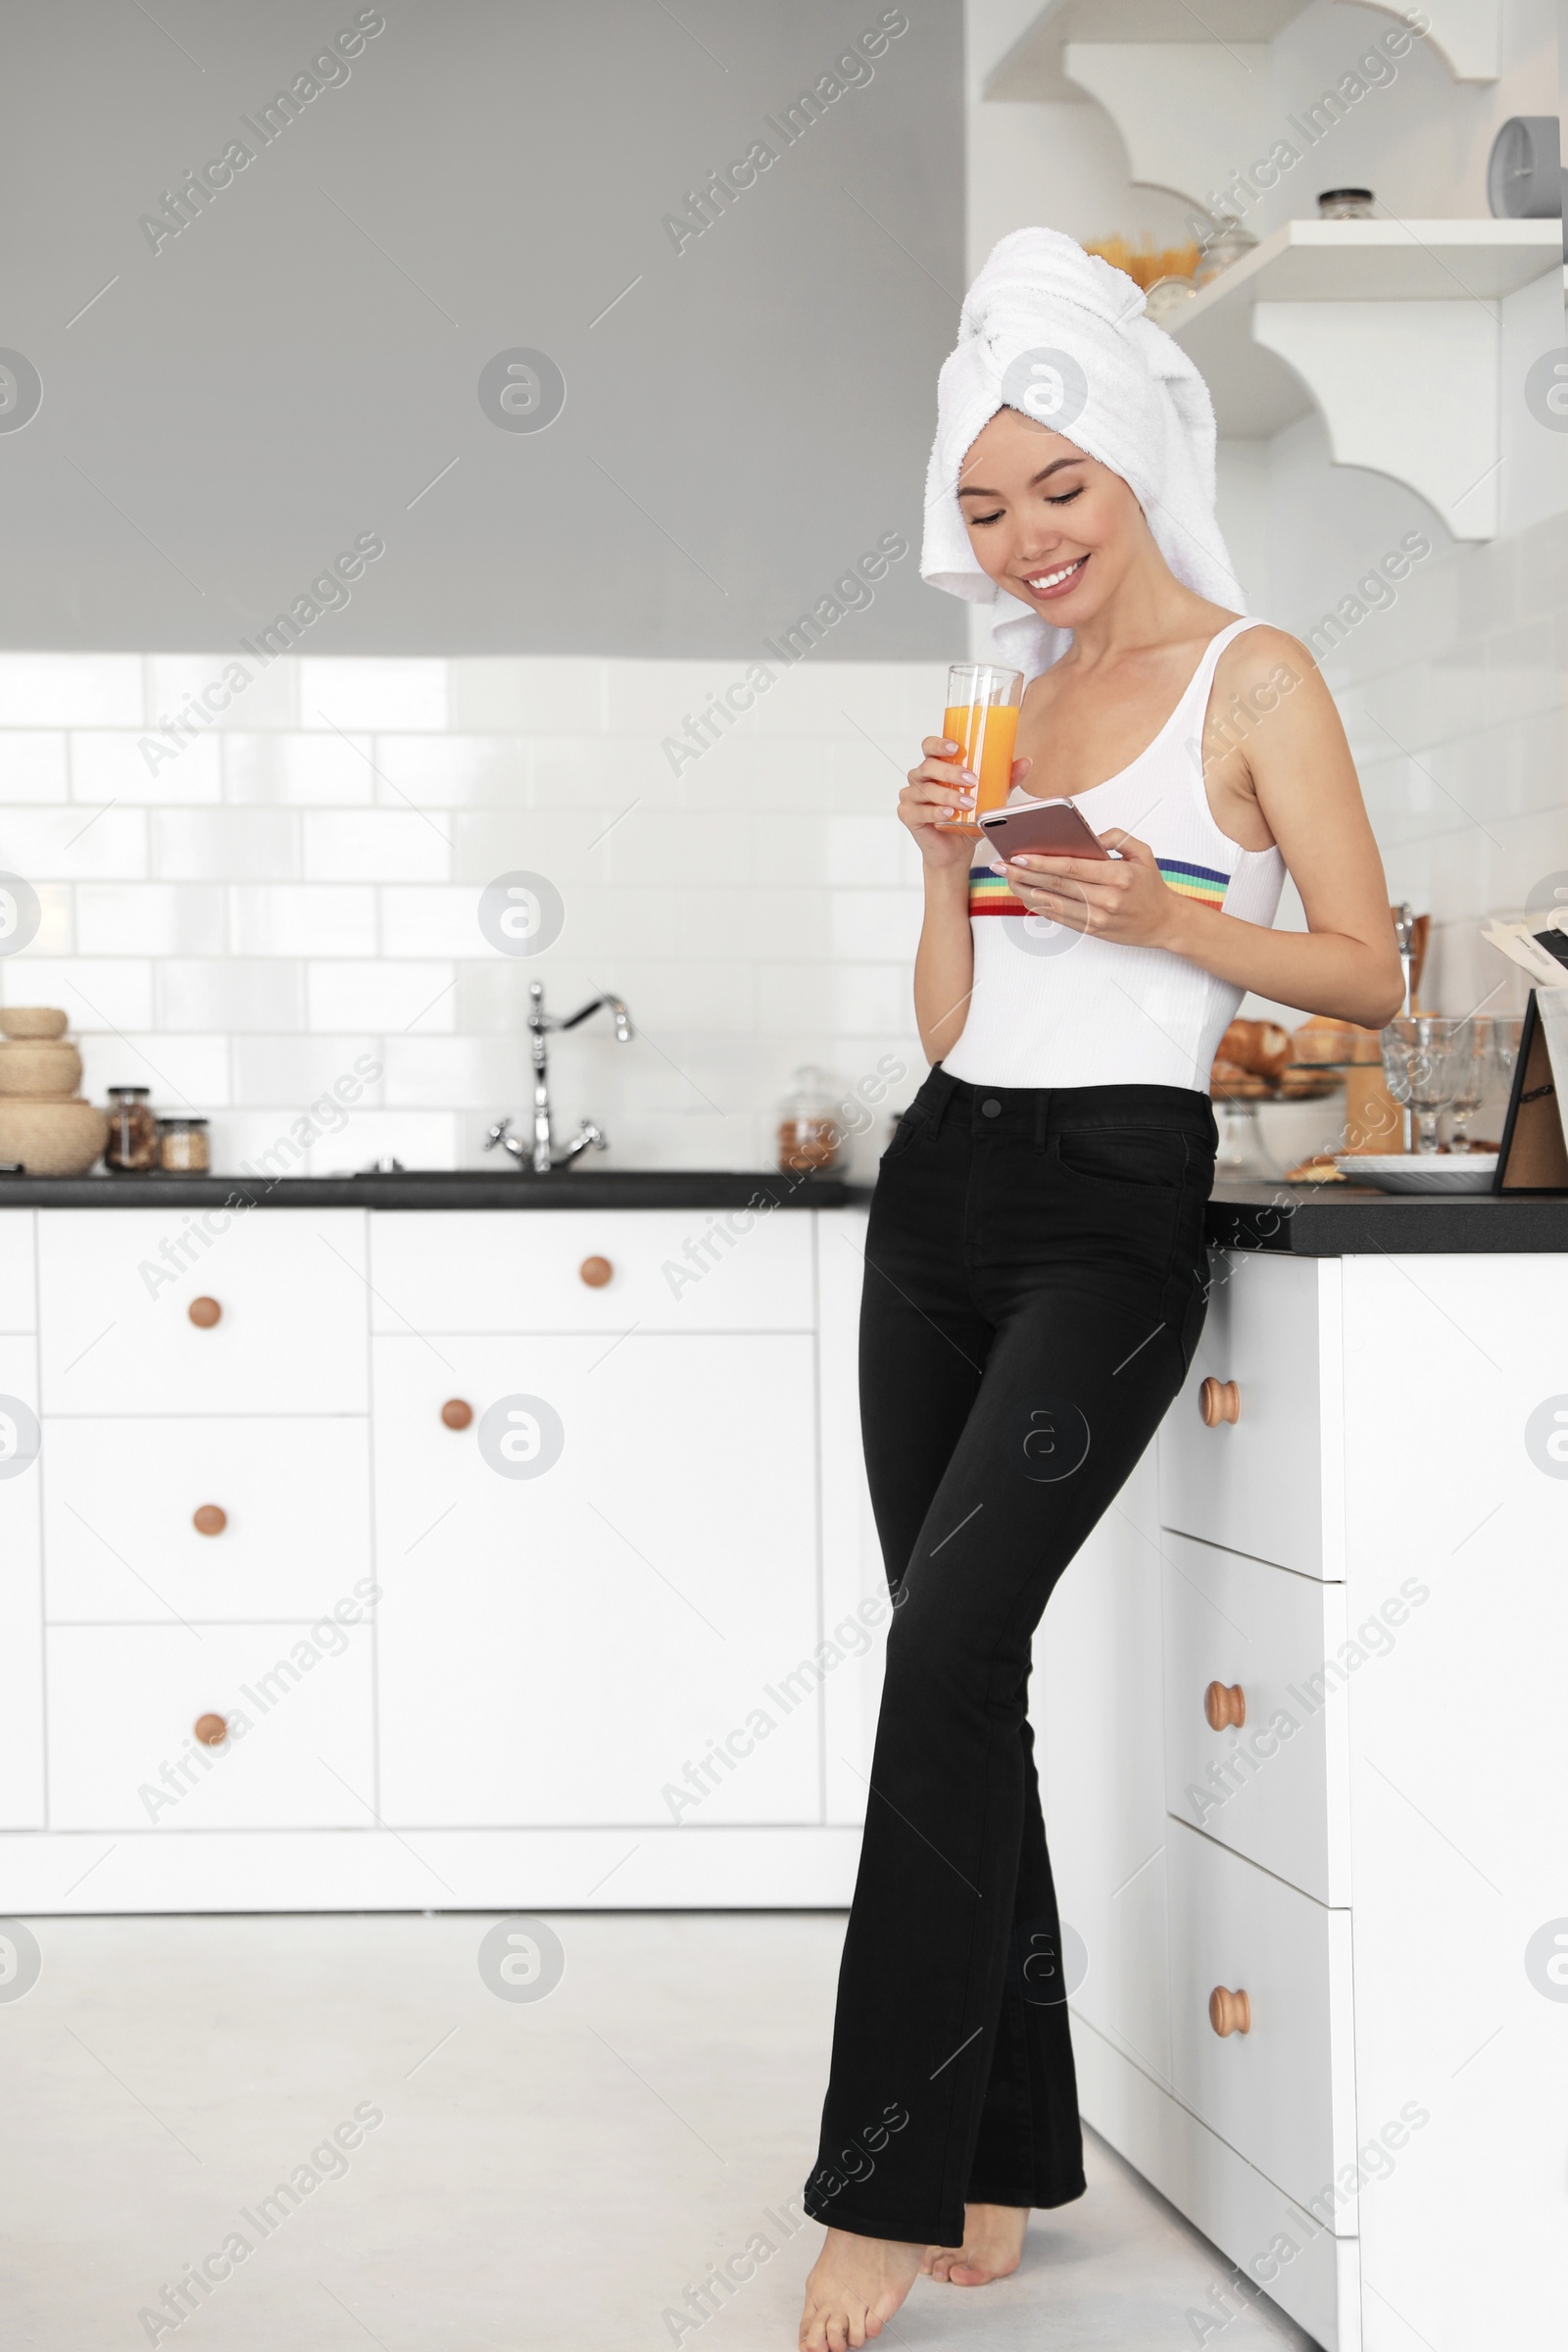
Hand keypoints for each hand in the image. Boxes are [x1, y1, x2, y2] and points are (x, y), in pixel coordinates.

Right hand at [899, 739, 1033, 871]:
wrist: (956, 851)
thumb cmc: (968, 820)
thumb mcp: (990, 797)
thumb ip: (1004, 779)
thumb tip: (1026, 762)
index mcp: (935, 767)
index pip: (929, 746)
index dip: (939, 744)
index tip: (957, 748)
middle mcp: (920, 778)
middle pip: (928, 766)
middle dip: (950, 772)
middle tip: (971, 780)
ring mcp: (911, 796)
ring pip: (926, 789)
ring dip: (948, 795)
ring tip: (967, 803)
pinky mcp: (907, 814)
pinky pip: (918, 810)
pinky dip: (934, 811)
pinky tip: (948, 814)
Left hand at [1005, 828, 1187, 948]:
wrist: (1165, 922)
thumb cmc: (1151, 886)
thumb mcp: (1142, 852)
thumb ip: (1116, 837)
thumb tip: (1087, 835)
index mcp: (1118, 875)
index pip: (1072, 867)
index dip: (1042, 862)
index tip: (1020, 855)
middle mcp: (1107, 899)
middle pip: (1058, 884)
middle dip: (1026, 874)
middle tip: (1003, 865)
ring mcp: (1099, 917)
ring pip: (1054, 904)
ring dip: (1027, 892)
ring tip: (1008, 879)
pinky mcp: (1093, 930)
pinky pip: (1061, 918)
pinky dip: (1041, 907)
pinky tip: (1026, 895)